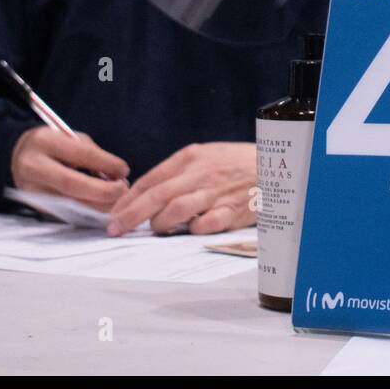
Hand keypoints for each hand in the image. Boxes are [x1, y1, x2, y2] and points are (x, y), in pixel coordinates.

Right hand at [11, 127, 129, 211]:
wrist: (18, 157)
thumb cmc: (52, 146)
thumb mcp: (69, 138)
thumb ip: (92, 154)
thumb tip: (117, 176)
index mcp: (44, 142)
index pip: (81, 154)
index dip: (106, 164)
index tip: (124, 170)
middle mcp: (34, 166)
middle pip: (72, 184)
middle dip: (103, 191)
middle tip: (123, 190)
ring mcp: (31, 190)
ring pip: (69, 204)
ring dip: (99, 205)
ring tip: (117, 201)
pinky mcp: (36, 207)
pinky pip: (66, 213)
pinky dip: (88, 213)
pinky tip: (101, 208)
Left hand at [107, 142, 255, 236]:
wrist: (276, 165)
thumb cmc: (235, 163)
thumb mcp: (204, 157)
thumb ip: (178, 174)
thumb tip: (147, 195)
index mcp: (190, 158)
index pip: (150, 180)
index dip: (128, 200)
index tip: (113, 215)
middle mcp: (200, 173)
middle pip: (157, 195)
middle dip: (131, 214)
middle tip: (115, 229)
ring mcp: (216, 193)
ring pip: (177, 210)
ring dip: (160, 224)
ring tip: (155, 230)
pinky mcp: (233, 211)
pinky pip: (206, 225)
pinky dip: (193, 230)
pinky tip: (190, 231)